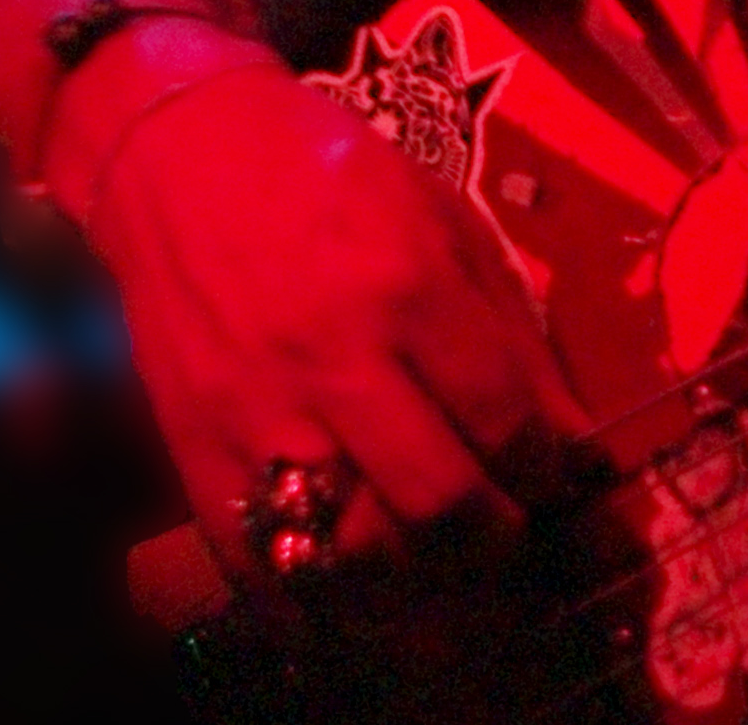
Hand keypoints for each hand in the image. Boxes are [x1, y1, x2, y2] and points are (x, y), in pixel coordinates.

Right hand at [84, 58, 597, 594]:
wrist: (177, 155)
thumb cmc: (325, 170)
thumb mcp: (439, 214)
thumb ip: (506, 323)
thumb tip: (571, 430)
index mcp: (405, 284)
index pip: (500, 414)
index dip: (545, 466)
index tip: (559, 483)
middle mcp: (332, 357)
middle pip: (435, 496)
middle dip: (491, 533)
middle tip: (507, 531)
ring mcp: (254, 410)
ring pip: (348, 546)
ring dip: (409, 573)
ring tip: (437, 563)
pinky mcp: (192, 446)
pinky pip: (258, 560)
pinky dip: (312, 592)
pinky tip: (351, 580)